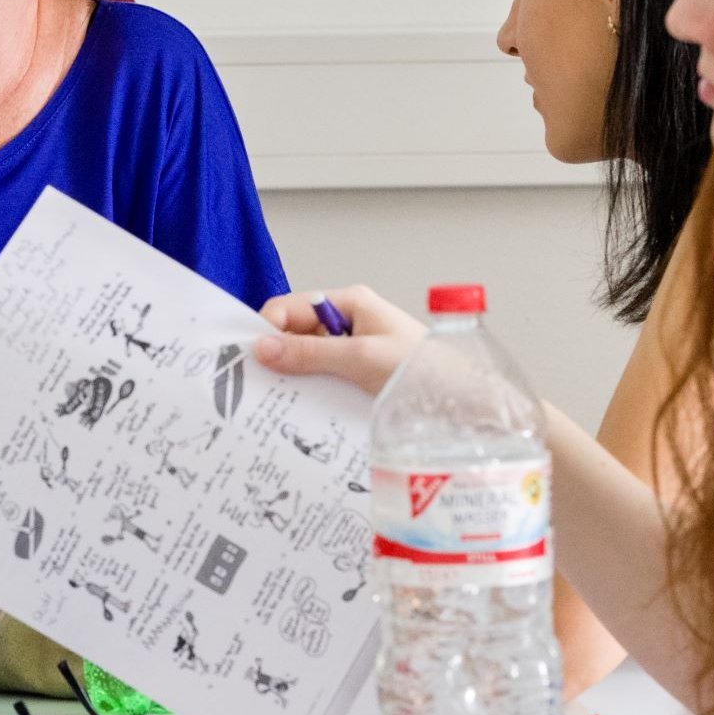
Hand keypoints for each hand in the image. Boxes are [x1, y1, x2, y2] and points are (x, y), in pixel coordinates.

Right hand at [253, 286, 426, 395]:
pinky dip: (310, 393)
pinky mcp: (355, 377)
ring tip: (283, 402)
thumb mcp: (361, 358)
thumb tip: (263, 347)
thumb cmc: (424, 370)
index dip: (267, 330)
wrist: (462, 403)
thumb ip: (311, 352)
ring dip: (294, 379)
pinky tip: (306, 411)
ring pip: (306, 360)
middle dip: (278, 357)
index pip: (290, 308)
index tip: (251, 359)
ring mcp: (352, 351)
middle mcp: (348, 323)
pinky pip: (321, 380)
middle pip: (294, 335)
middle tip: (262, 385)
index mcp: (349, 303)